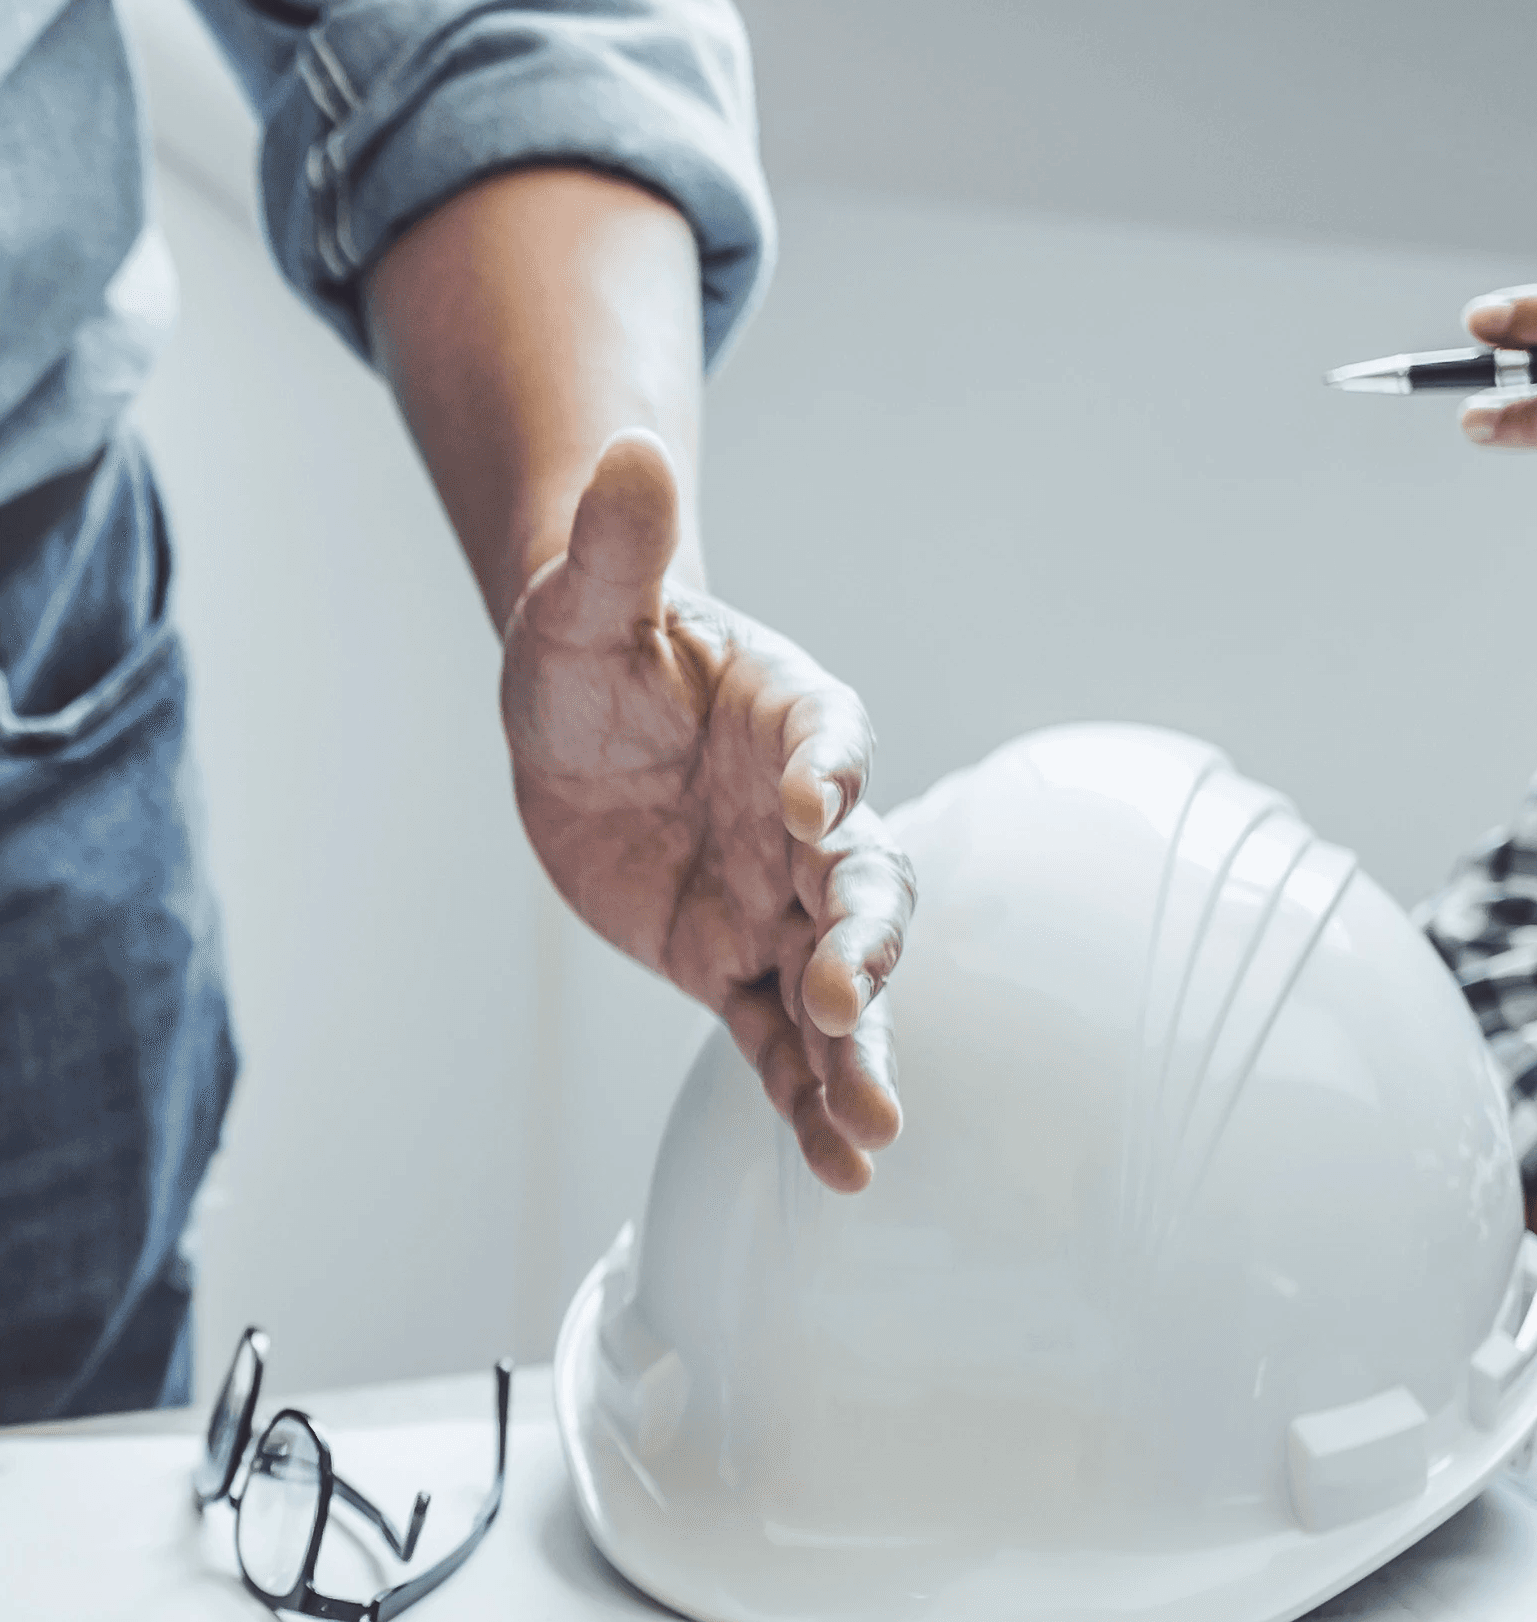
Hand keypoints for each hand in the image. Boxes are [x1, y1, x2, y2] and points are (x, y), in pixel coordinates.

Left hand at [500, 432, 911, 1190]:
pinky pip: (783, 1045)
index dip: (834, 774)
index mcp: (793, 720)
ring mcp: (783, 905)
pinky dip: (809, 1102)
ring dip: (862, 1053)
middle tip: (847, 989)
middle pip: (866, 885)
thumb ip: (620, 550)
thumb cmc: (595, 653)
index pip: (833, 742)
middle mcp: (812, 822)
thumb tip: (629, 453)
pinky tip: (839, 1168)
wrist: (578, 730)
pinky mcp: (740, 970)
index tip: (816, 806)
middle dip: (865, 941)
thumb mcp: (584, 606)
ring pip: (841, 987)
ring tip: (874, 1127)